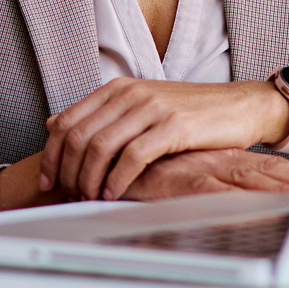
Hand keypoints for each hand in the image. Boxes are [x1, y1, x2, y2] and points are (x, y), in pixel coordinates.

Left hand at [41, 79, 288, 200]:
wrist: (240, 106)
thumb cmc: (191, 113)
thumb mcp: (141, 107)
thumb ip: (102, 116)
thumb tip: (54, 125)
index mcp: (118, 89)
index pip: (67, 121)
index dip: (51, 155)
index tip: (48, 182)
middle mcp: (130, 94)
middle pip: (79, 136)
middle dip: (68, 172)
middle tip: (69, 196)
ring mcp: (152, 108)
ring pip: (101, 146)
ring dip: (90, 179)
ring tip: (90, 198)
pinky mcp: (174, 126)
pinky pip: (133, 156)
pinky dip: (117, 179)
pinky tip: (114, 194)